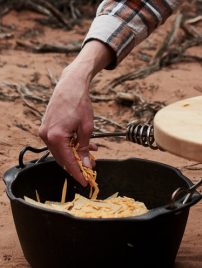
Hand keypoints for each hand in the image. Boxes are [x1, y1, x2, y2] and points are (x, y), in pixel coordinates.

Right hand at [39, 40, 112, 183]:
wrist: (70, 86)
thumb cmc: (80, 104)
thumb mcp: (87, 127)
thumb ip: (85, 147)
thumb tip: (86, 163)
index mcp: (56, 137)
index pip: (67, 161)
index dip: (77, 172)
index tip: (85, 182)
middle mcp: (46, 136)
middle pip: (62, 158)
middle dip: (77, 163)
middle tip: (91, 166)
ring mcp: (44, 132)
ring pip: (60, 150)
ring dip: (75, 153)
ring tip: (91, 151)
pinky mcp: (46, 128)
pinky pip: (58, 142)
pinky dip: (69, 144)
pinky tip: (82, 143)